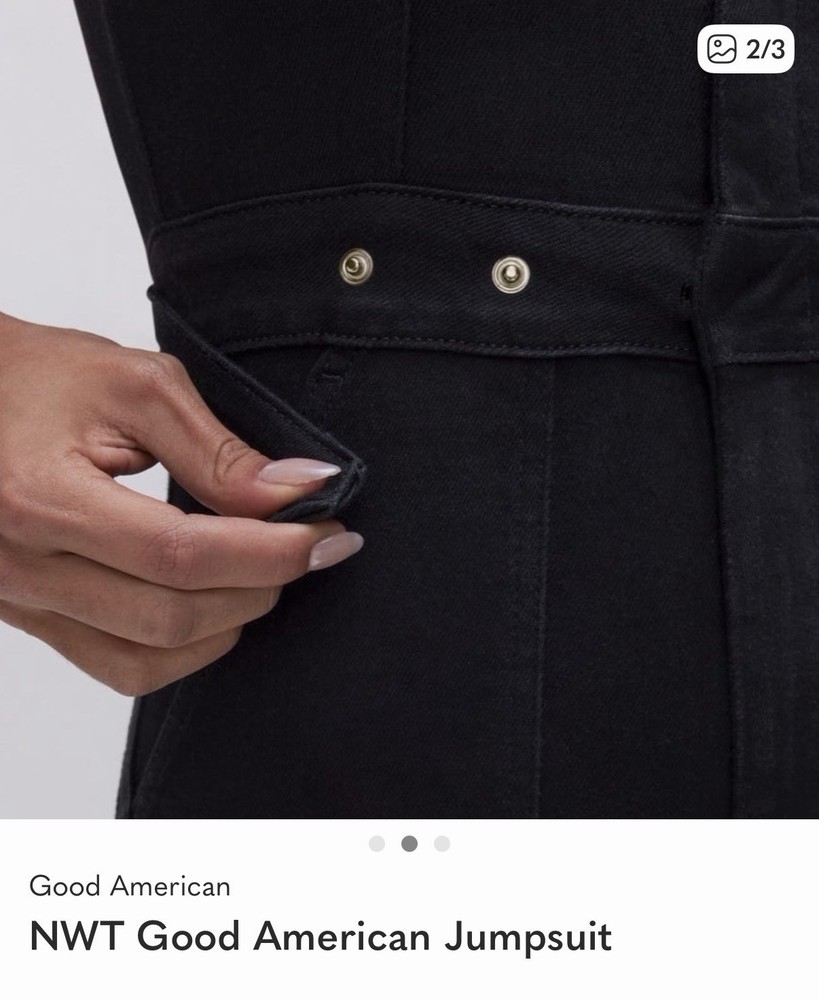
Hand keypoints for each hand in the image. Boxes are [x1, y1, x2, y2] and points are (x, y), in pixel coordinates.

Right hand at [0, 309, 362, 694]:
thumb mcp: (136, 387)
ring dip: (227, 624)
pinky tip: (213, 605)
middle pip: (170, 617)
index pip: (180, 555)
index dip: (270, 552)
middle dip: (261, 586)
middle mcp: (22, 565)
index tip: (329, 535)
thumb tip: (302, 491)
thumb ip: (218, 450)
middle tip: (309, 548)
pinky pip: (119, 668)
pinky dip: (182, 650)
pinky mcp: (33, 617)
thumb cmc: (35, 377)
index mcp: (41, 498)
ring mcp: (23, 601)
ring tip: (263, 574)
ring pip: (148, 659)